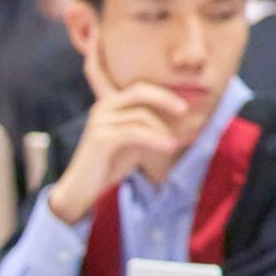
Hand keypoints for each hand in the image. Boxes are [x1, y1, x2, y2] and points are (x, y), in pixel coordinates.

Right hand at [46, 39, 192, 222]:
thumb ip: (158, 131)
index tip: (189, 101)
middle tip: (186, 109)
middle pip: (140, 92)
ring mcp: (100, 121)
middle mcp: (103, 107)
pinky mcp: (101, 138)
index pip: (141, 88)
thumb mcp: (139, 143)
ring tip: (175, 143)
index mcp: (110, 104)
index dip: (165, 92)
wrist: (81, 187)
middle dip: (166, 98)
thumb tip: (193, 125)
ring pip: (141, 115)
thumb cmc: (110, 164)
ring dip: (163, 129)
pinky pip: (135, 132)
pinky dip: (155, 139)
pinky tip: (170, 146)